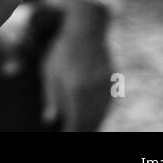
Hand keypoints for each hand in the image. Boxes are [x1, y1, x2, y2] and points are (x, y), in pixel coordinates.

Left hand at [42, 4, 113, 130]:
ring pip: (101, 114)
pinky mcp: (113, 82)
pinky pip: (107, 104)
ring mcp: (107, 87)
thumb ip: (51, 98)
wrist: (87, 28)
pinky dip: (99, 112)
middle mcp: (95, 91)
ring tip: (81, 127)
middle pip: (91, 122)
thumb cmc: (62, 50)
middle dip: (82, 129)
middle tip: (72, 132)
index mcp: (77, 91)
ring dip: (92, 123)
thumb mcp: (49, 72)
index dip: (71, 131)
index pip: (77, 123)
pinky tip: (91, 114)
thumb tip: (49, 120)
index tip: (65, 134)